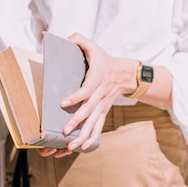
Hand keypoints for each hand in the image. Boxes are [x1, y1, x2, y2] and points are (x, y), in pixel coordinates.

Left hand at [58, 33, 135, 152]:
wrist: (123, 73)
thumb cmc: (103, 59)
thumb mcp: (92, 45)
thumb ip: (79, 40)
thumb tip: (67, 38)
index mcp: (97, 77)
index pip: (87, 88)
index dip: (76, 96)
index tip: (63, 102)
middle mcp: (100, 94)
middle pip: (89, 109)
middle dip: (77, 121)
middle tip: (64, 130)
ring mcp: (102, 105)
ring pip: (94, 122)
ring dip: (83, 135)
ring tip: (71, 146)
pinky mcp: (103, 112)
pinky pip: (97, 127)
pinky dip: (90, 139)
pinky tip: (81, 148)